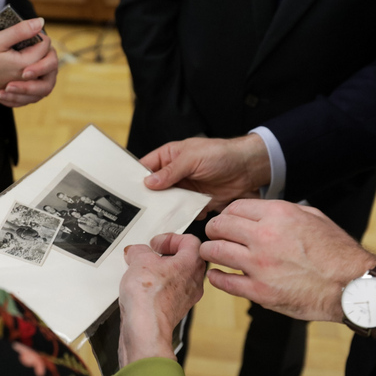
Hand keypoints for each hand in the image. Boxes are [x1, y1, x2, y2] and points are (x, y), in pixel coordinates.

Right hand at [0, 18, 52, 101]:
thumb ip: (20, 31)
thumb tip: (40, 22)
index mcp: (25, 64)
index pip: (45, 48)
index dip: (40, 35)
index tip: (29, 31)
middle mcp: (27, 80)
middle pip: (51, 66)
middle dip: (47, 52)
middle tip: (35, 43)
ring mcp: (22, 90)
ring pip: (45, 83)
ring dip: (44, 70)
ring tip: (36, 60)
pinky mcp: (15, 96)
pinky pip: (34, 95)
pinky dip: (34, 85)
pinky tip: (27, 77)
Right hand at [118, 233, 205, 366]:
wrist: (145, 327)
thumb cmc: (149, 296)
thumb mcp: (139, 259)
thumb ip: (139, 251)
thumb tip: (136, 252)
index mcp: (192, 263)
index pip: (190, 240)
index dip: (170, 238)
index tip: (156, 244)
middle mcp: (194, 281)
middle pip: (185, 260)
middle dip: (166, 255)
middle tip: (150, 256)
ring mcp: (186, 298)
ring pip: (177, 277)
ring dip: (161, 272)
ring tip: (143, 272)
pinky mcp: (175, 310)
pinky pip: (169, 292)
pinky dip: (158, 288)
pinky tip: (142, 289)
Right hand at [141, 134, 270, 215]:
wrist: (249, 169)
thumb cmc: (221, 154)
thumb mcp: (192, 158)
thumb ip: (170, 171)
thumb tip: (149, 183)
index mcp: (169, 157)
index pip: (145, 168)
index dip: (136, 179)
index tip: (127, 193)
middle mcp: (174, 174)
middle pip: (154, 189)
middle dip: (149, 199)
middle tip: (140, 210)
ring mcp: (185, 189)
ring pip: (167, 203)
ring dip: (165, 209)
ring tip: (157, 219)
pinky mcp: (196, 202)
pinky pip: (183, 212)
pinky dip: (182, 216)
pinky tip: (178, 221)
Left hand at [201, 199, 375, 321]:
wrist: (352, 285)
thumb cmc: (337, 253)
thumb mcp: (313, 217)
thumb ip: (284, 212)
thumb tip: (264, 211)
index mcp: (278, 215)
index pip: (234, 208)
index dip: (225, 214)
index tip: (224, 222)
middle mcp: (264, 236)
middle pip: (219, 227)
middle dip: (212, 231)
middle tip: (212, 236)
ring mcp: (259, 265)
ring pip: (215, 251)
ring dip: (209, 252)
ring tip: (210, 253)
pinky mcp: (259, 291)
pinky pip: (224, 281)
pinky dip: (217, 277)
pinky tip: (217, 275)